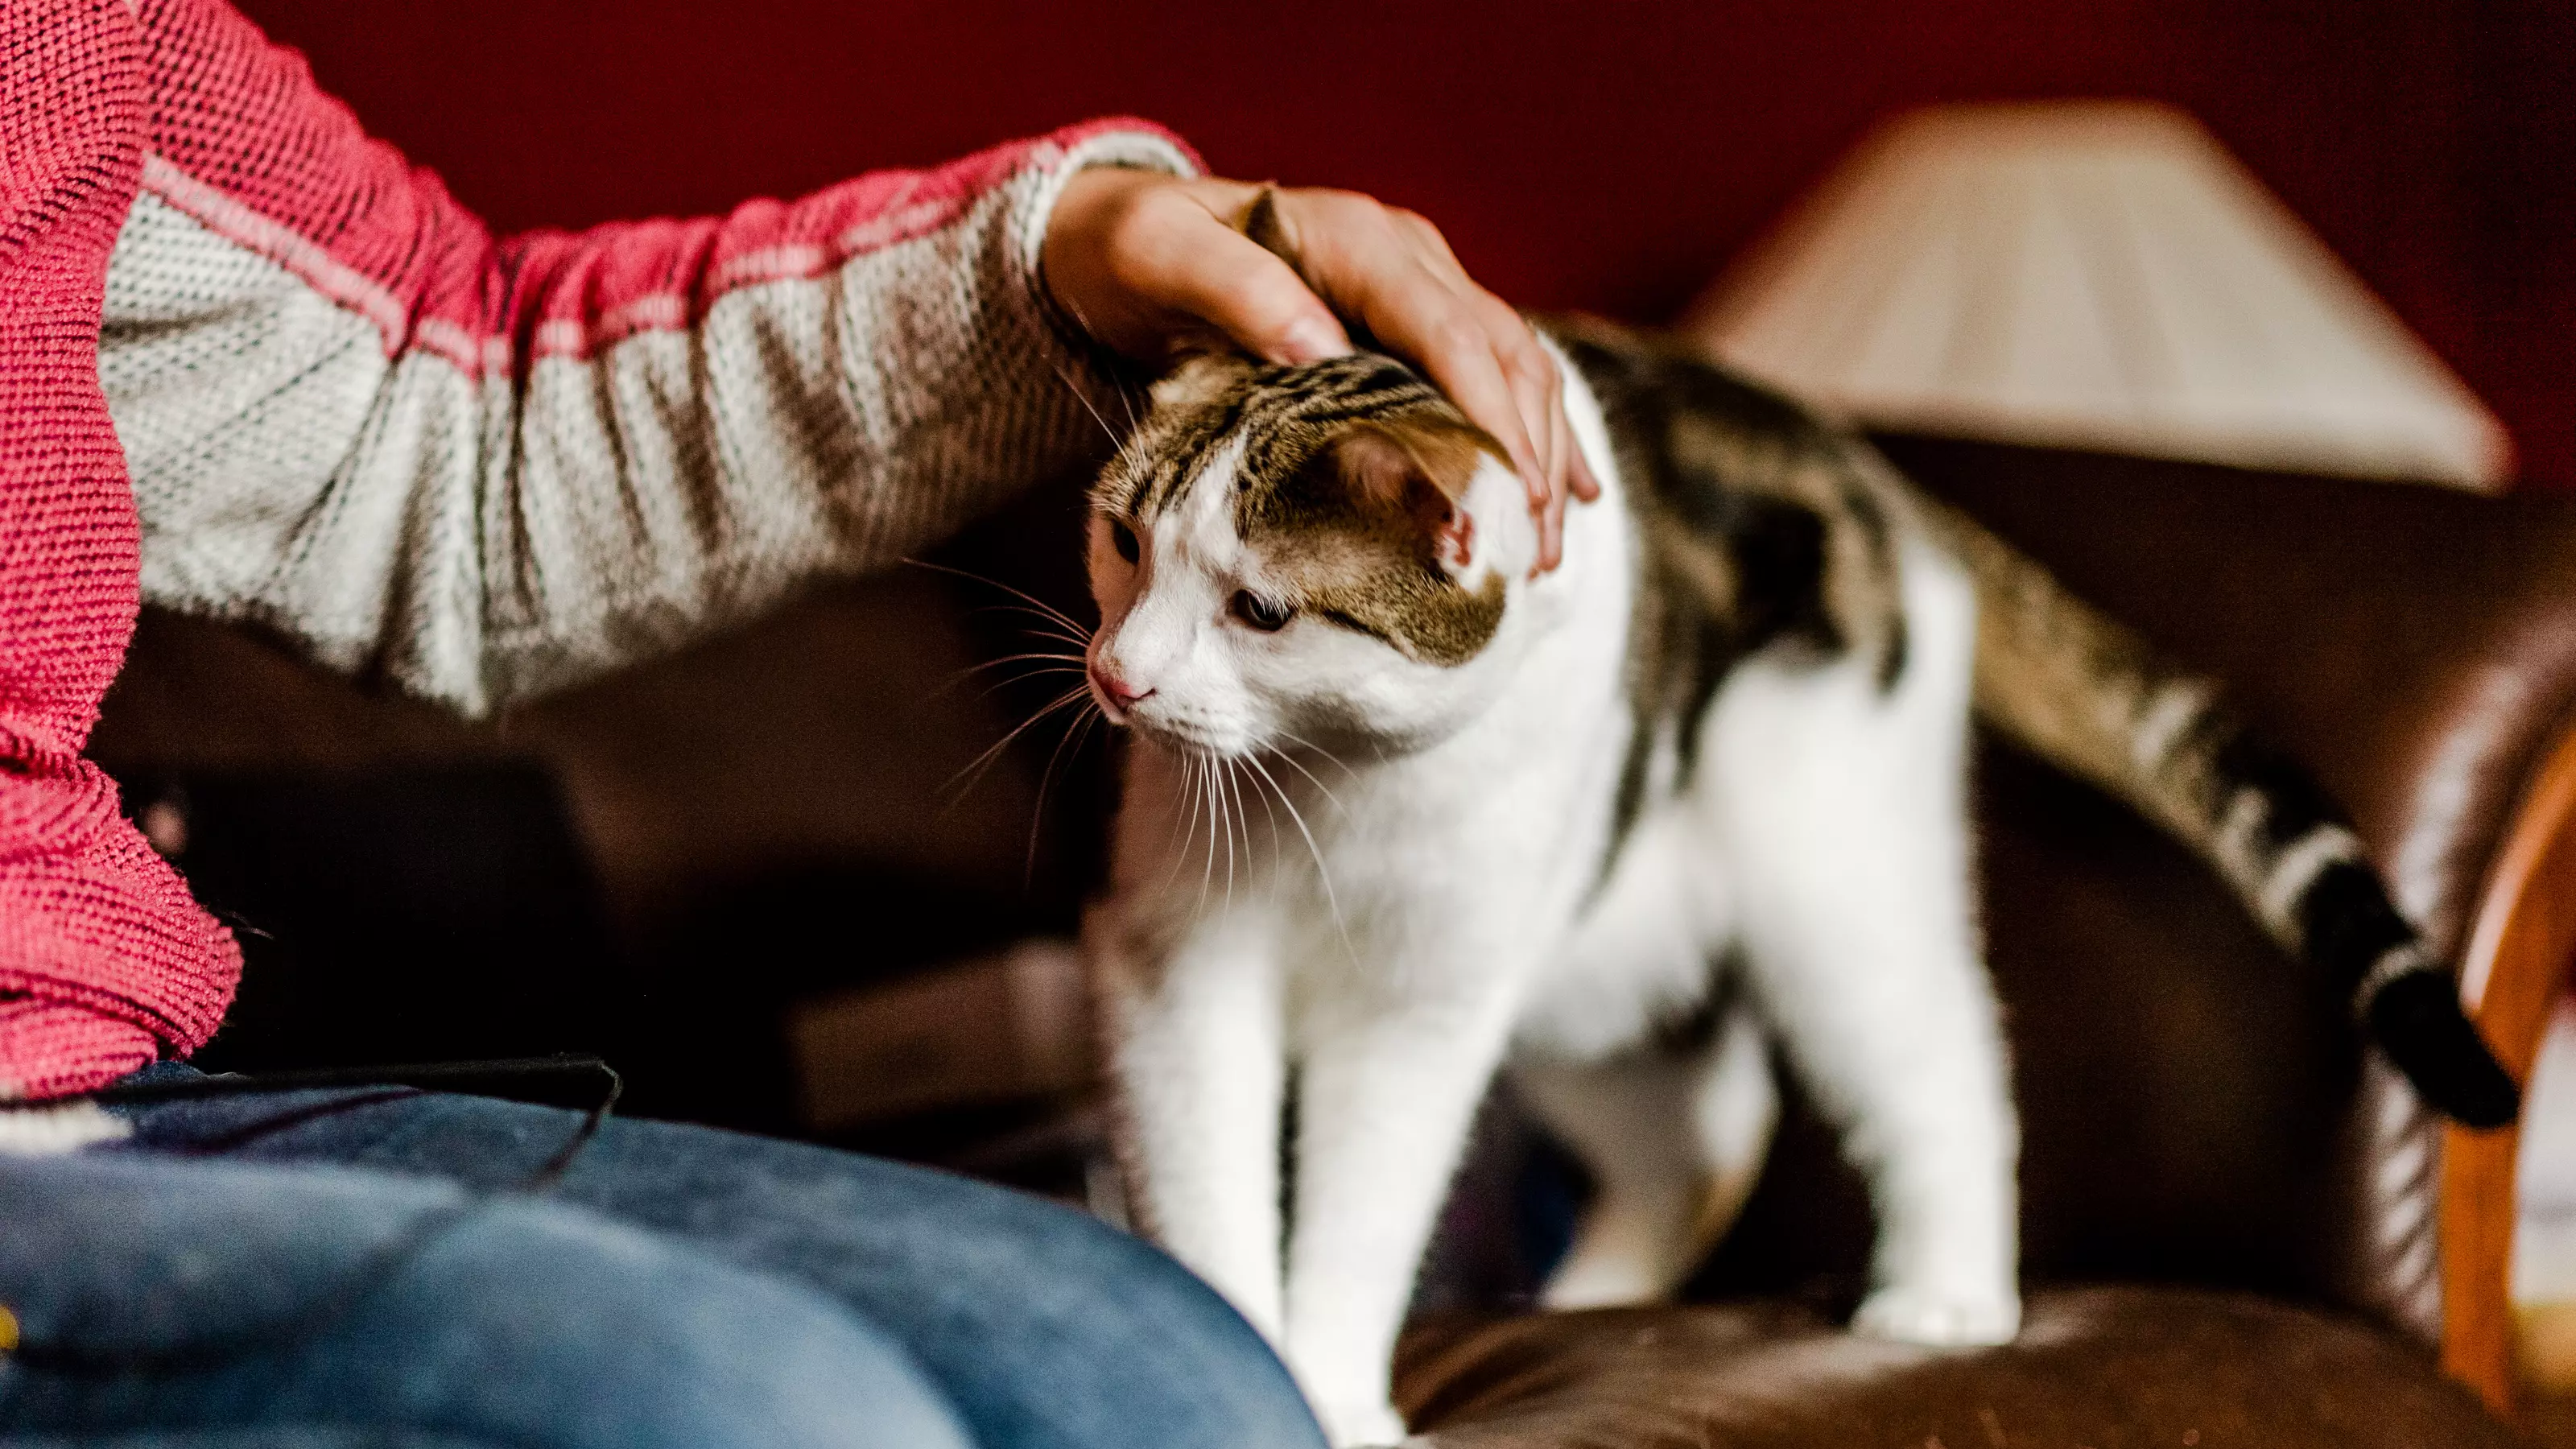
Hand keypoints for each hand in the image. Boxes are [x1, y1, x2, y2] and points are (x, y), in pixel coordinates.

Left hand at [1044, 168, 1600, 570]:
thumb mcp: (1161, 258)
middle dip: (1527, 456)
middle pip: (1502, 356)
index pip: (1451, 331)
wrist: (1126, 238)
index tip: (1509, 494)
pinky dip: (1536, 436)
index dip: (1490, 416)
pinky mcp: (1417, 321)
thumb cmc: (1134, 252)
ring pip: (1517, 369)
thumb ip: (1238, 292)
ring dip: (1540, 458)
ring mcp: (1421, 286)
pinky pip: (1499, 377)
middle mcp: (1408, 256)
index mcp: (1357, 239)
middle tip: (1531, 552)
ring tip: (1543, 551)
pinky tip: (1569, 498)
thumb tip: (1323, 348)